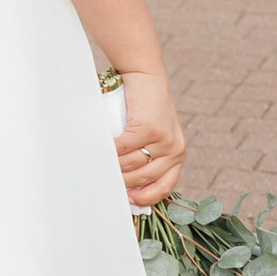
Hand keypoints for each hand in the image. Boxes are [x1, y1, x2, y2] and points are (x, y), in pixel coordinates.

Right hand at [111, 64, 184, 208]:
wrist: (146, 75)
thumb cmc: (145, 107)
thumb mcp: (153, 134)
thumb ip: (145, 156)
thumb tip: (124, 184)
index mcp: (178, 155)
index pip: (164, 188)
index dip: (144, 197)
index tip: (126, 200)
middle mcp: (175, 150)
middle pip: (143, 178)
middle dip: (121, 181)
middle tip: (103, 179)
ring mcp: (164, 139)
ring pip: (131, 165)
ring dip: (112, 165)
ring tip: (98, 163)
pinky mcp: (149, 128)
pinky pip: (123, 148)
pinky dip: (109, 150)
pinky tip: (100, 148)